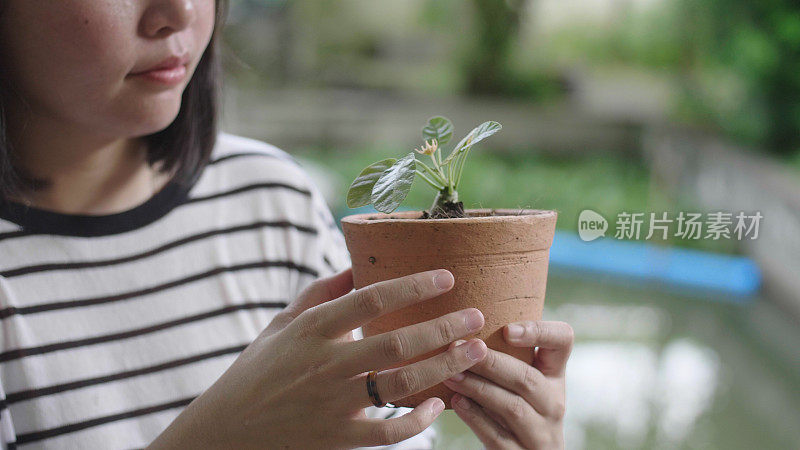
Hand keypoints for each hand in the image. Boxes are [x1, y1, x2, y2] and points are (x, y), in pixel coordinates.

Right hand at [149, 268, 487, 449]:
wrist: (225, 431)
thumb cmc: (257, 370)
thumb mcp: (282, 324)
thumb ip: (321, 293)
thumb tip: (357, 262)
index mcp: (310, 330)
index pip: (368, 300)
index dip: (411, 286)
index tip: (447, 277)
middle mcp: (323, 365)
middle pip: (393, 344)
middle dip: (442, 328)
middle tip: (477, 317)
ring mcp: (331, 405)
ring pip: (398, 387)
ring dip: (442, 368)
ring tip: (475, 353)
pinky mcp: (336, 440)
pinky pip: (387, 434)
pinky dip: (417, 422)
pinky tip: (439, 404)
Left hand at [442, 321, 573, 448]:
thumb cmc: (516, 407)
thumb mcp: (521, 381)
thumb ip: (506, 357)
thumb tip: (461, 321)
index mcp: (554, 375)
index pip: (563, 341)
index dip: (539, 332)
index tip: (507, 329)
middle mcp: (553, 402)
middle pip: (527, 378)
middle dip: (490, 362)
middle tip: (457, 347)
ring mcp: (541, 433)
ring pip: (512, 408)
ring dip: (478, 388)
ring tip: (451, 375)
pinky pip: (498, 436)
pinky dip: (475, 418)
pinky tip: (456, 402)